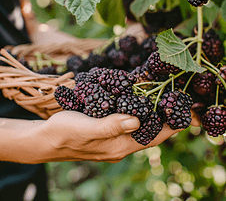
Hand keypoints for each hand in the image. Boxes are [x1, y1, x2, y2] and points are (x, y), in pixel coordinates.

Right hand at [39, 109, 200, 162]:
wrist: (46, 140)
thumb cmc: (64, 133)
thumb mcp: (86, 129)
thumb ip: (110, 126)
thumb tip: (137, 120)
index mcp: (120, 145)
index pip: (154, 137)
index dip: (171, 125)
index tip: (185, 111)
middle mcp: (121, 145)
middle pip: (152, 133)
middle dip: (165, 119)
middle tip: (176, 100)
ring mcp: (115, 140)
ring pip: (142, 128)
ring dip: (152, 116)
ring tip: (162, 100)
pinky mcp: (108, 133)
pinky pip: (130, 124)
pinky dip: (139, 114)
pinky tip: (138, 103)